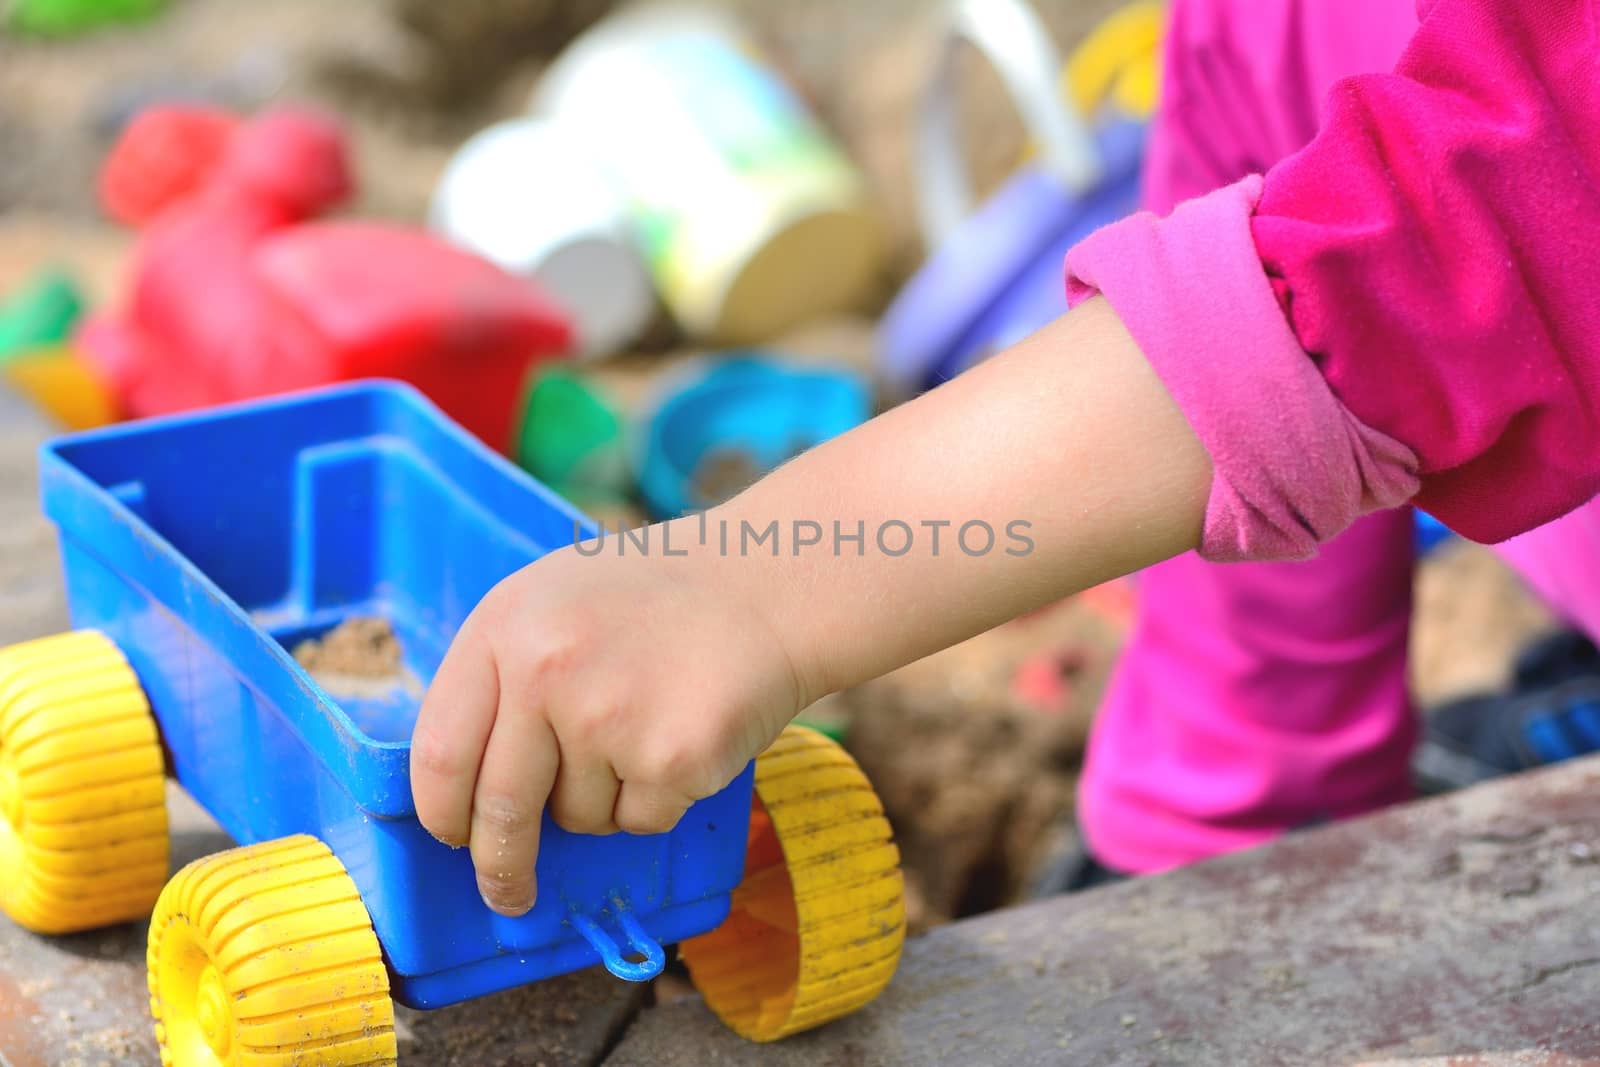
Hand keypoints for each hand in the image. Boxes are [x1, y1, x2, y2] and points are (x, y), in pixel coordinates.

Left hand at [409, 530, 805, 916]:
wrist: (767, 584)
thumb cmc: (653, 600)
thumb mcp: (551, 603)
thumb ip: (499, 678)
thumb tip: (463, 793)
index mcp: (503, 627)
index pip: (440, 752)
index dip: (442, 812)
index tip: (453, 840)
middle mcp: (545, 670)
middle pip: (499, 811)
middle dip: (503, 867)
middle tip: (509, 895)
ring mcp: (609, 716)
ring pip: (577, 819)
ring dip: (605, 801)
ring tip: (646, 725)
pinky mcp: (672, 758)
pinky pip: (639, 821)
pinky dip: (660, 798)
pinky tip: (683, 736)